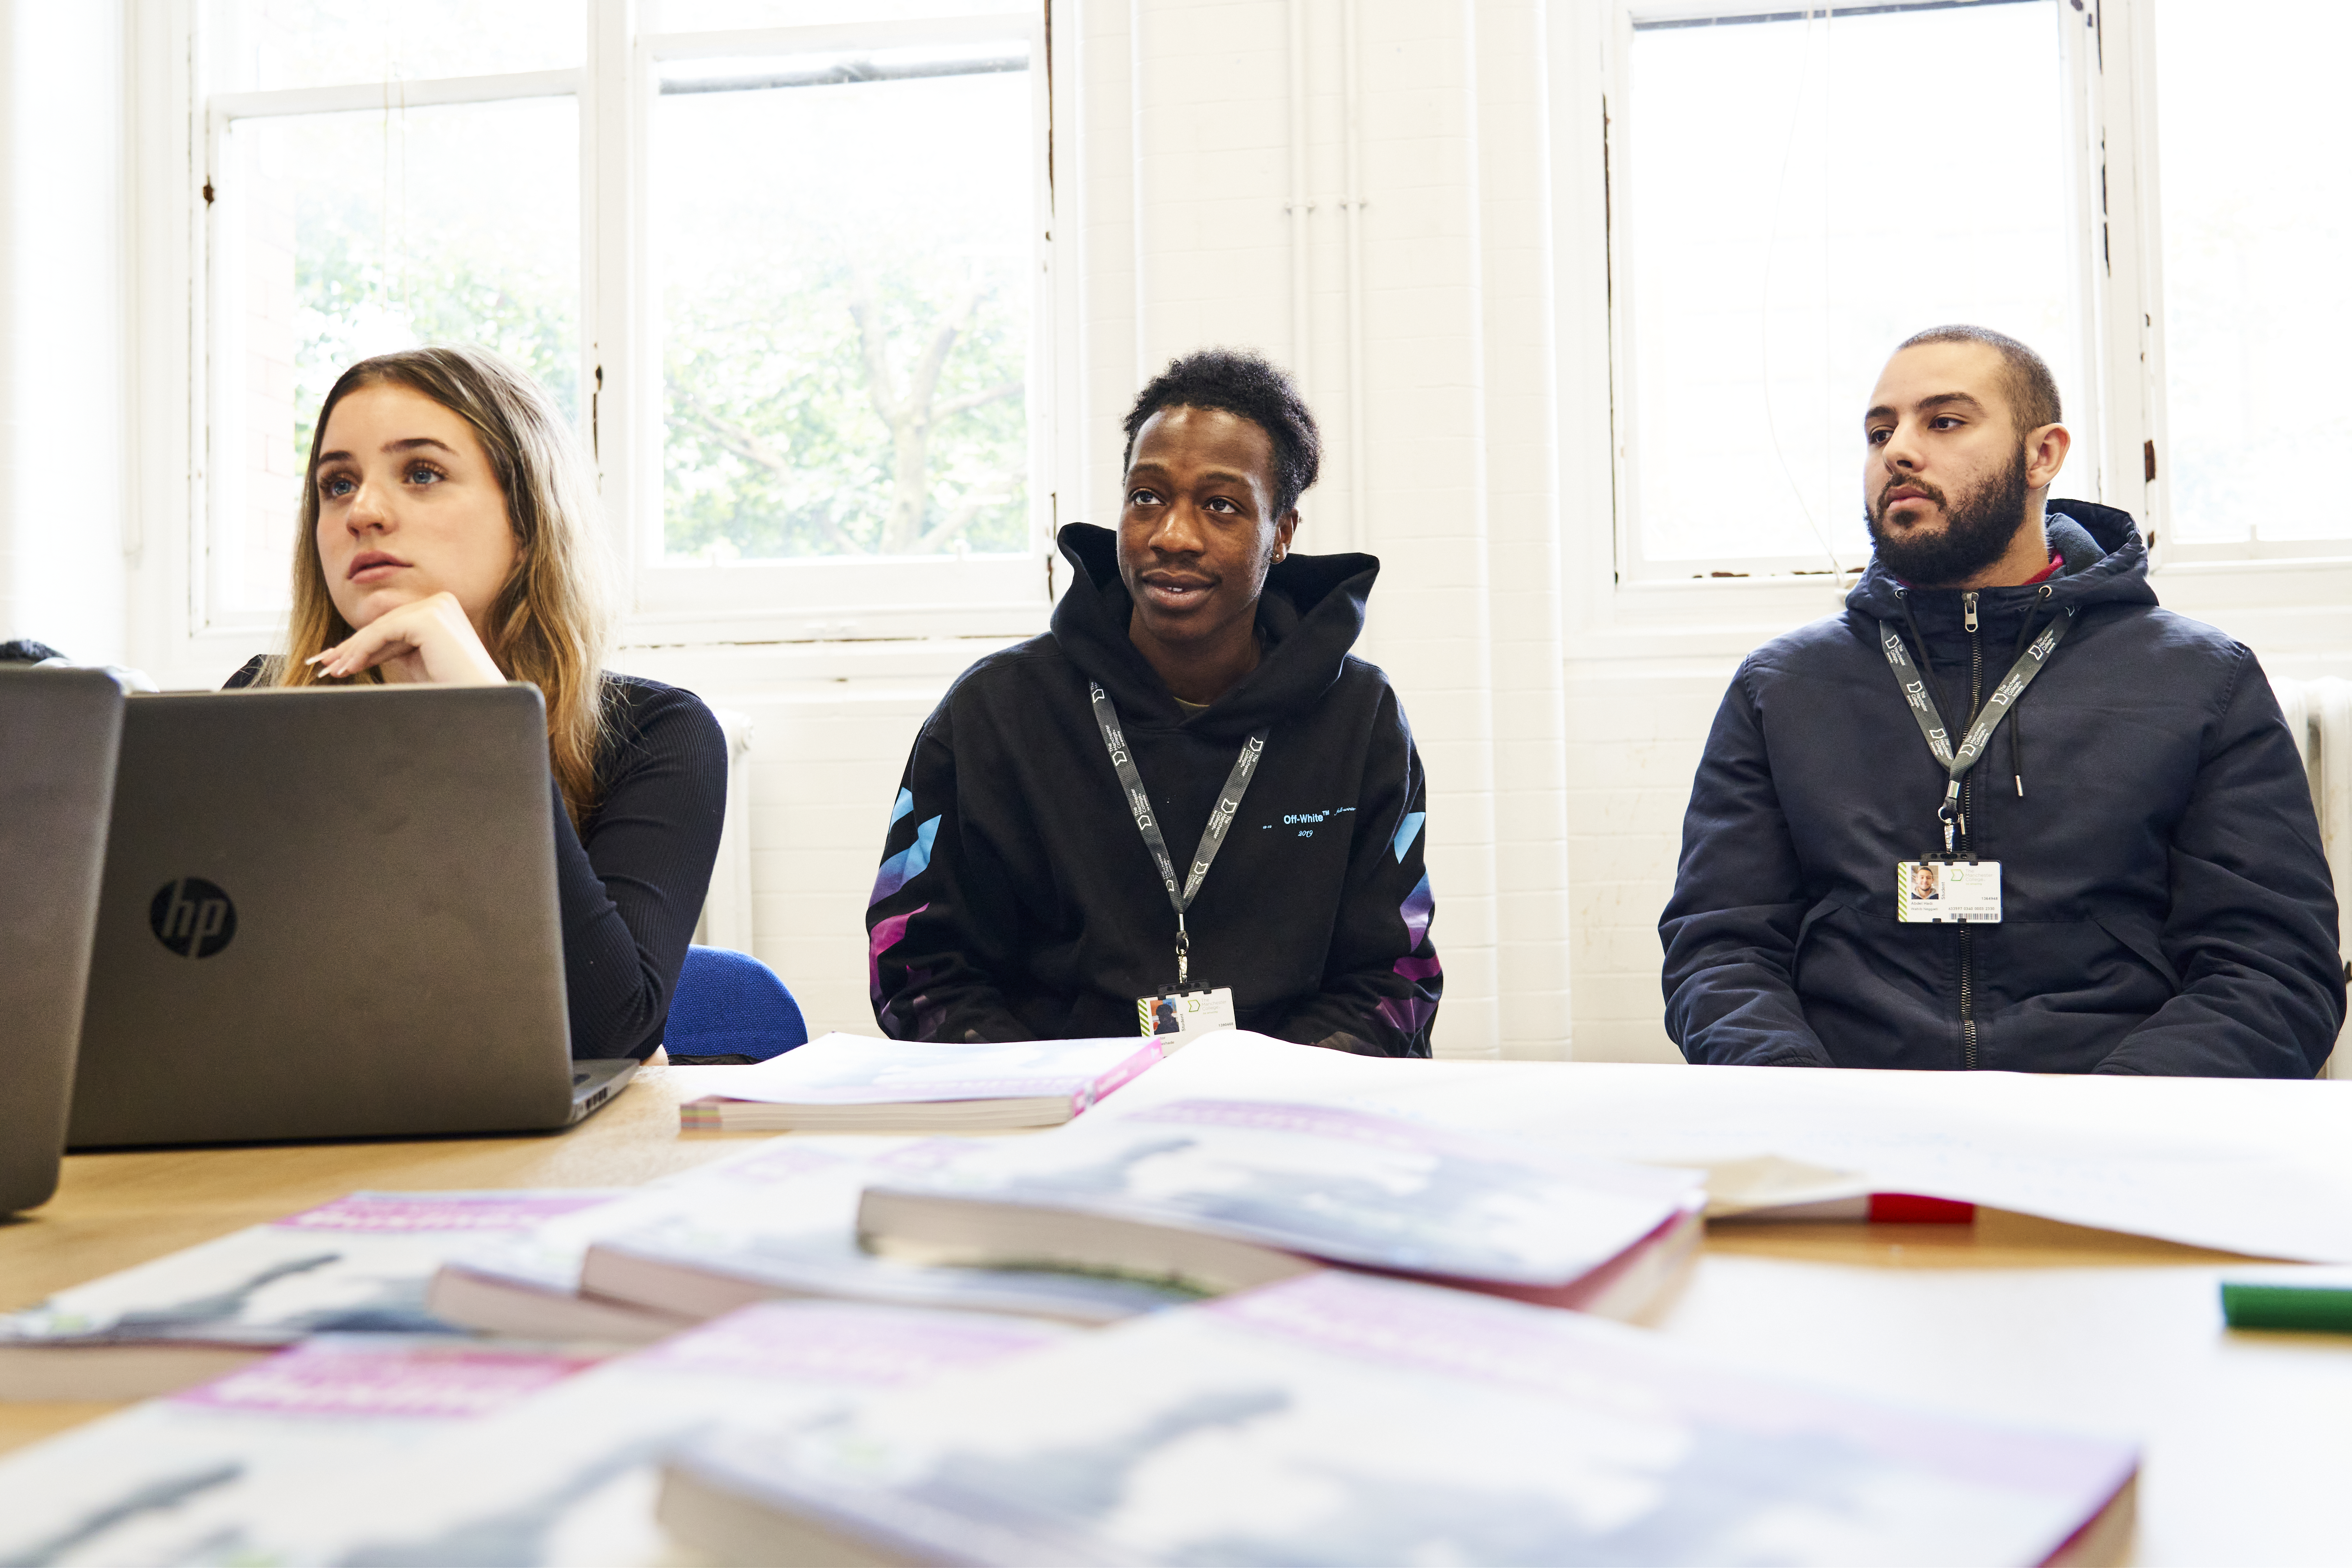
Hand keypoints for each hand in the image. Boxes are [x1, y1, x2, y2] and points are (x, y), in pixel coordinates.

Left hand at [308, 592, 506, 686]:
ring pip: (381, 627)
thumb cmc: (452, 690)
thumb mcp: (416, 662)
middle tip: (326, 662)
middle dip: (354, 645)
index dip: (364, 642)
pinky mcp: (429, 617)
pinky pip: (384, 631)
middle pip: (386, 623)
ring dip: (353, 650)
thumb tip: (357, 646)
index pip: (395, 624)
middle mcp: (442, 601)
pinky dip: (362, 649)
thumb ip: (394, 647)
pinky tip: (349, 667)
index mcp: (443, 609)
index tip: (338, 658)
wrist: (480, 705)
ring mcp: (437, 606)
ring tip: (333, 669)